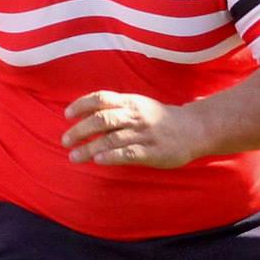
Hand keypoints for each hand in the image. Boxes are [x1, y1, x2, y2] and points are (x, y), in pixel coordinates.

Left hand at [61, 91, 202, 166]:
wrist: (194, 128)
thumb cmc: (160, 118)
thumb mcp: (139, 105)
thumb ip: (116, 108)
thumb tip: (85, 116)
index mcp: (130, 102)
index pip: (101, 98)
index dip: (81, 105)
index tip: (67, 115)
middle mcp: (135, 115)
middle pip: (102, 119)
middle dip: (80, 130)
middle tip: (65, 141)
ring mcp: (144, 134)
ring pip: (111, 139)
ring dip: (89, 148)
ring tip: (74, 156)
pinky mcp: (152, 151)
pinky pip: (128, 153)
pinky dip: (110, 157)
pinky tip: (98, 161)